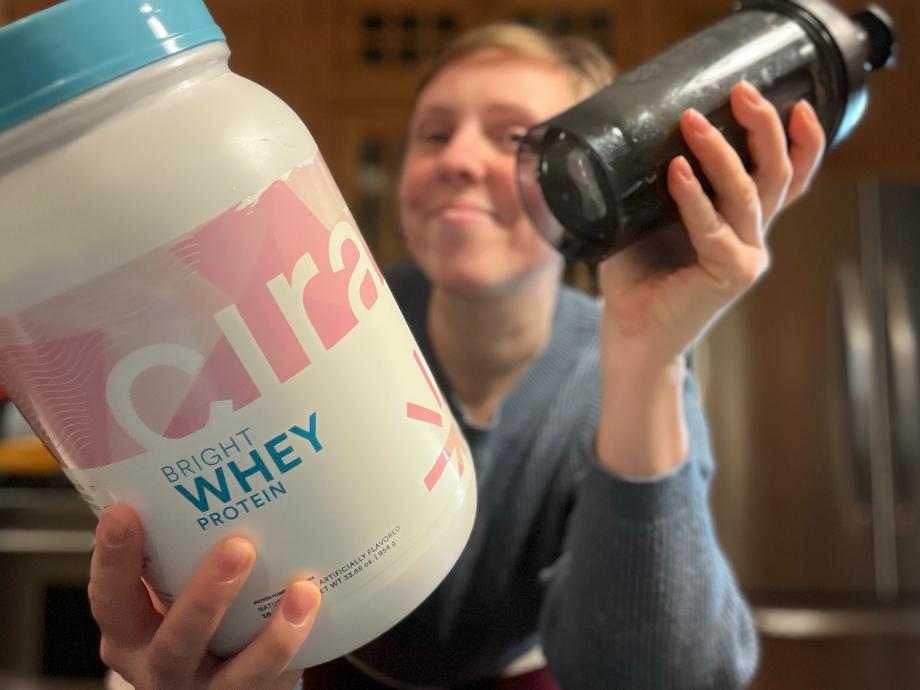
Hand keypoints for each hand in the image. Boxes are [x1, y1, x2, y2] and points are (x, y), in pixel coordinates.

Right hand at [89, 503, 319, 689]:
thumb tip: (207, 461)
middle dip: (206, 596)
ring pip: (234, 676)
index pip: (109, 598)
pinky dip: (295, 642)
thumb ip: (175, 545)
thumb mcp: (166, 586)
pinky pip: (273, 678)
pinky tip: (313, 605)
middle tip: (238, 547)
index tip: (125, 513)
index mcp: (130, 631)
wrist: (219, 676)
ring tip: (301, 591)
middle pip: (174, 641)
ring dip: (270, 635)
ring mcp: (207, 688)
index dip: (113, 560)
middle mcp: (161, 666)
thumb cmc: (190, 613)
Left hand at [598, 80, 825, 366]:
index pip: (785, 178)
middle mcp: (751, 237)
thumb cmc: (637, 277)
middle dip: (764, 128)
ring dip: (720, 154)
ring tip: (692, 121)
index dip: (801, 141)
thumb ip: (657, 185)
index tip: (795, 101)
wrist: (631, 334)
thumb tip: (637, 135)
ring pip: (748, 194)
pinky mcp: (729, 274)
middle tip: (742, 91)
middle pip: (777, 174)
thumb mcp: (648, 219)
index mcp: (740, 223)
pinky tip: (676, 171)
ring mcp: (745, 256)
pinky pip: (713, 227)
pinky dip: (693, 197)